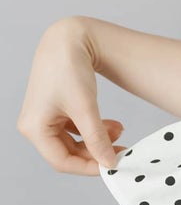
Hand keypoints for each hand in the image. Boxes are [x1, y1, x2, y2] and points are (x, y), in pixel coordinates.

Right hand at [17, 18, 126, 175]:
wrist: (68, 38)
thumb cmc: (69, 68)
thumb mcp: (86, 107)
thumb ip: (97, 138)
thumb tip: (109, 162)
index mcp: (34, 128)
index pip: (61, 161)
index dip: (89, 166)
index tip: (113, 165)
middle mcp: (34, 126)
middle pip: (67, 152)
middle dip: (95, 151)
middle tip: (121, 150)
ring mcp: (43, 117)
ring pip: (72, 141)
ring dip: (96, 139)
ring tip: (119, 131)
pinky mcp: (54, 109)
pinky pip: (73, 128)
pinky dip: (91, 128)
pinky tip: (111, 125)